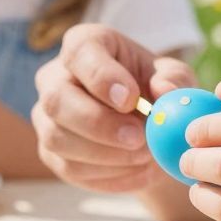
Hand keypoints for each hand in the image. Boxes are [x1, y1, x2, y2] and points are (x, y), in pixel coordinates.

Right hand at [30, 24, 195, 191]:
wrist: (147, 126)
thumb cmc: (155, 91)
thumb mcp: (175, 79)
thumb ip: (174, 80)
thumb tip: (164, 90)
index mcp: (85, 45)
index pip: (79, 52)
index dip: (101, 76)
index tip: (130, 99)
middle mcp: (54, 78)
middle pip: (56, 100)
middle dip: (98, 123)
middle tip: (139, 138)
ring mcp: (46, 117)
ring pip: (57, 139)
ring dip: (106, 154)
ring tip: (145, 156)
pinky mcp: (50, 152)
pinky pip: (70, 169)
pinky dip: (108, 175)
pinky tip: (138, 170)